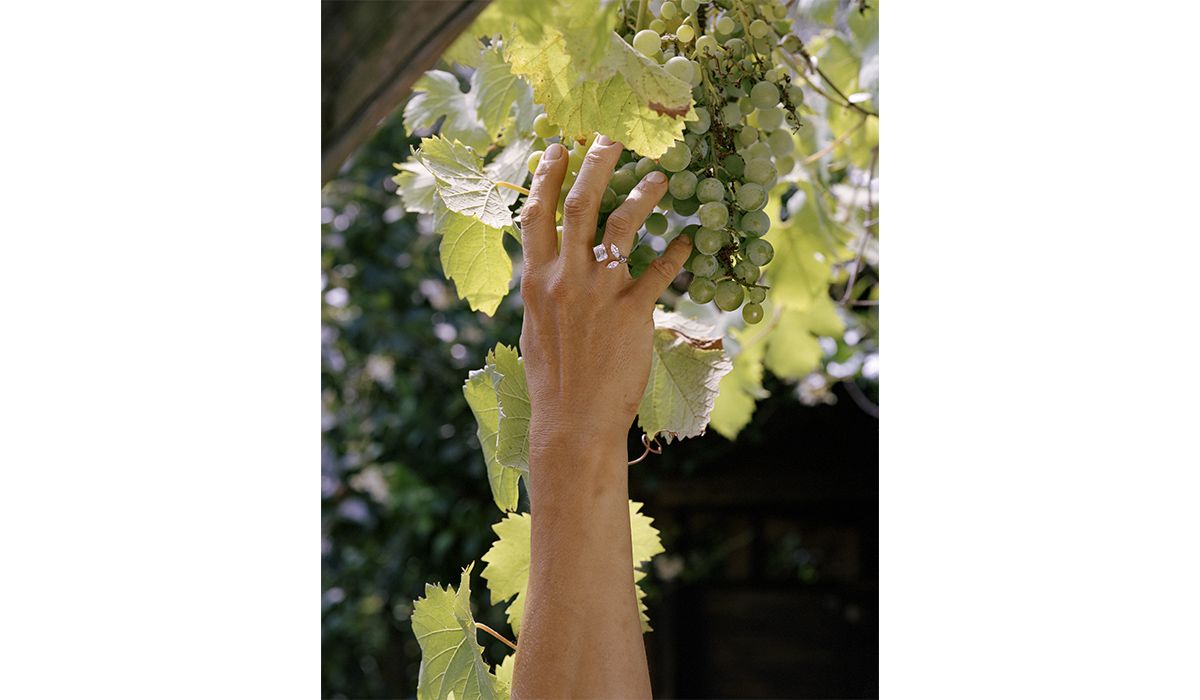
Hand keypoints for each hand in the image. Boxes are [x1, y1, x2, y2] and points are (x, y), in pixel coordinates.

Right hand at [517, 135, 692, 449]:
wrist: (572, 422)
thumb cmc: (552, 381)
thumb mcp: (534, 327)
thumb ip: (543, 290)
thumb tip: (547, 266)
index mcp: (536, 280)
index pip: (536, 214)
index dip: (546, 176)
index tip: (559, 146)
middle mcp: (565, 278)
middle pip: (579, 204)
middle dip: (596, 163)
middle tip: (614, 135)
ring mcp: (600, 294)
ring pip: (622, 227)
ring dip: (643, 195)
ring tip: (661, 175)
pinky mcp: (634, 314)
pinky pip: (660, 272)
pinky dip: (677, 253)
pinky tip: (689, 239)